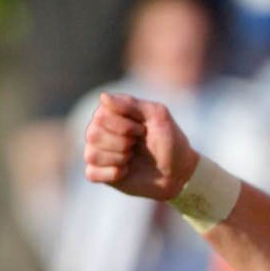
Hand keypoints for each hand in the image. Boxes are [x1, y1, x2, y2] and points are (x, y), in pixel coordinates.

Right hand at [83, 92, 197, 199]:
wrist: (178, 171)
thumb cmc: (169, 141)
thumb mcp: (158, 116)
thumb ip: (132, 104)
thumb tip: (103, 96)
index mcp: (110, 113)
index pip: (101, 116)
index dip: (125, 126)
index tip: (143, 130)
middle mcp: (99, 130)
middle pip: (93, 135)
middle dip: (123, 142)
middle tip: (137, 145)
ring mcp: (98, 152)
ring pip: (92, 155)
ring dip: (119, 158)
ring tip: (132, 157)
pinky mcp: (98, 173)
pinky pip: (92, 173)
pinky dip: (113, 173)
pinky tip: (126, 171)